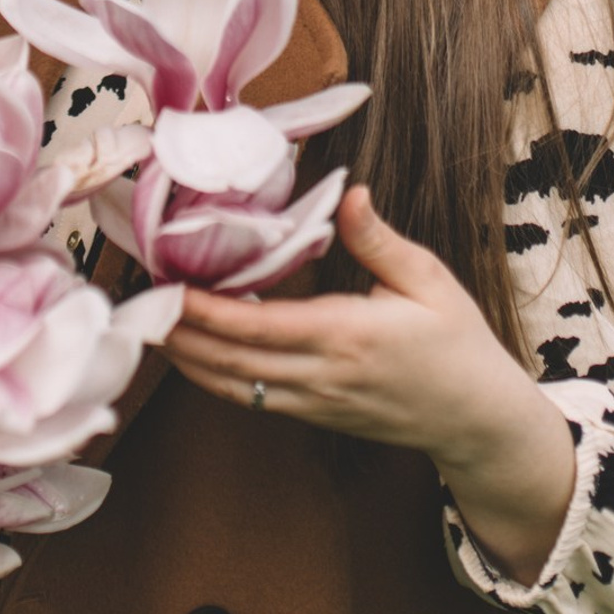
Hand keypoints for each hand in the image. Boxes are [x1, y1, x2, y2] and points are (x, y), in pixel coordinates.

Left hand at [161, 184, 532, 459]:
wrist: (478, 422)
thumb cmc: (457, 344)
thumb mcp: (427, 280)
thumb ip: (377, 239)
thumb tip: (349, 191)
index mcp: (347, 336)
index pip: (257, 326)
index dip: (205, 310)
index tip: (165, 285)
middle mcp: (320, 375)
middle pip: (229, 361)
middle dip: (178, 333)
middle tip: (136, 300)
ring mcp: (314, 402)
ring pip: (232, 386)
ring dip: (187, 358)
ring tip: (151, 322)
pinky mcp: (314, 414)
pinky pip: (251, 399)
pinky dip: (215, 376)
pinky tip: (193, 349)